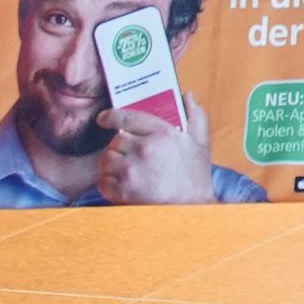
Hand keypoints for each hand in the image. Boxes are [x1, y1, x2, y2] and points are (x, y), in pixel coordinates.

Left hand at [98, 88, 218, 204]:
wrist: (190, 207)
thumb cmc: (195, 175)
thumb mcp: (200, 141)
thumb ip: (195, 115)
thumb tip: (186, 96)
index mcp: (162, 133)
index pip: (128, 117)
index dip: (112, 116)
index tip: (104, 118)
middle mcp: (144, 149)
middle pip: (115, 141)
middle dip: (118, 147)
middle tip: (126, 153)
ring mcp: (131, 171)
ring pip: (106, 160)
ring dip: (111, 164)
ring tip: (122, 168)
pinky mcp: (122, 191)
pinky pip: (102, 181)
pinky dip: (107, 182)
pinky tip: (120, 184)